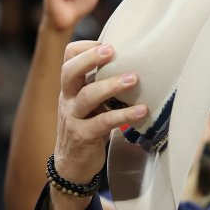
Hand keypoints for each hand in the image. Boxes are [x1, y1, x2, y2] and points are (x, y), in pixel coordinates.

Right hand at [53, 40, 147, 183]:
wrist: (71, 165)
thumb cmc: (86, 128)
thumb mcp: (87, 104)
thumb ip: (97, 85)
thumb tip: (131, 63)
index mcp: (69, 88)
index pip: (68, 58)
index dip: (85, 48)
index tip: (107, 43)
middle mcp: (67, 99)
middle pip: (70, 71)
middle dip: (90, 58)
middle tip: (112, 50)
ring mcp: (74, 118)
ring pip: (87, 96)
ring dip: (111, 85)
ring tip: (133, 79)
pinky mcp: (84, 136)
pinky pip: (104, 122)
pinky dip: (124, 115)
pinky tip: (142, 110)